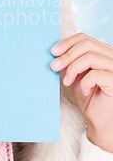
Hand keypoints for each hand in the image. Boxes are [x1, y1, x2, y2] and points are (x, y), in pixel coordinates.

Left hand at [50, 32, 112, 152]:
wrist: (100, 121)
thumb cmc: (89, 98)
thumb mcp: (75, 75)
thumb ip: (69, 62)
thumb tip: (55, 52)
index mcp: (103, 53)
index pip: (85, 38)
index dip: (67, 42)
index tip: (53, 52)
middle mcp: (112, 57)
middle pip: (87, 44)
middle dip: (67, 55)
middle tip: (54, 66)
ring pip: (90, 57)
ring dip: (73, 68)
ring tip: (67, 81)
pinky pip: (95, 74)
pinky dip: (84, 82)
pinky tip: (84, 91)